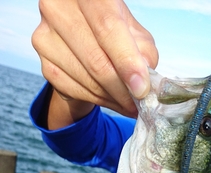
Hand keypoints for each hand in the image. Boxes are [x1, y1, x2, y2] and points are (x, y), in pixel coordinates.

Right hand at [32, 0, 157, 117]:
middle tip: (138, 104)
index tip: (141, 89)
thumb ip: (143, 52)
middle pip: (96, 59)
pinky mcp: (44, 64)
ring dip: (112, 98)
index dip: (126, 61)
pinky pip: (75, 91)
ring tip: (128, 103)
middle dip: (121, 89)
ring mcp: (46, 36)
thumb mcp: (134, 34)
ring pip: (87, 79)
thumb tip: (145, 83)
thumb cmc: (114, 33)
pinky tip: (110, 100)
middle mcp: (59, 7)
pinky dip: (97, 100)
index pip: (107, 27)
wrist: (84, 42)